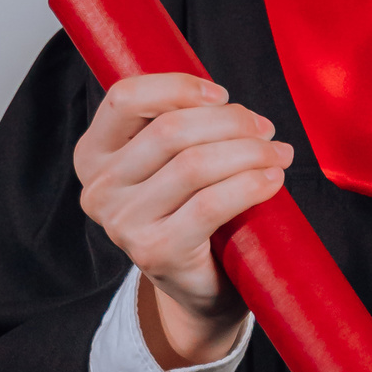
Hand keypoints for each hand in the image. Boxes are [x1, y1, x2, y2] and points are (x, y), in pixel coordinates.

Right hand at [73, 72, 291, 366]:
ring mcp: (122, 224)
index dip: (178, 86)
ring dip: (249, 152)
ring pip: (195, 164)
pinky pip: (211, 204)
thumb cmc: (189, 209)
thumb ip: (179, 124)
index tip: (221, 95)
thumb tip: (228, 102)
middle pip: (170, 129)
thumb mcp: (169, 161)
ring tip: (277, 155)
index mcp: (94, 153)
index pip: (125, 97)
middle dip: (230, 122)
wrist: (198, 285)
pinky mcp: (155, 252)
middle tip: (265, 130)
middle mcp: (99, 188)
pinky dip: (250, 185)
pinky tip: (272, 180)